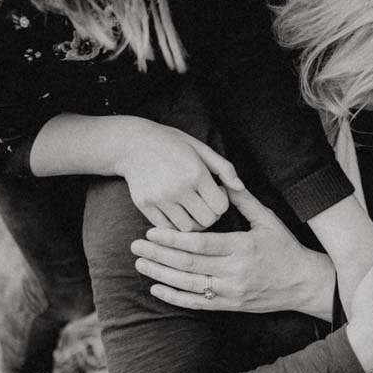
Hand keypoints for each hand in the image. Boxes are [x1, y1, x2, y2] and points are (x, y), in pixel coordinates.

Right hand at [119, 121, 242, 232]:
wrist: (132, 143)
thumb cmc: (172, 144)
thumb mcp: (201, 148)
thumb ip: (224, 168)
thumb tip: (241, 188)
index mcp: (196, 173)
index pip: (221, 206)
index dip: (222, 202)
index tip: (215, 192)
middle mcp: (178, 188)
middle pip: (207, 221)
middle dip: (210, 215)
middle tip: (204, 203)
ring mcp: (160, 199)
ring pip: (188, 229)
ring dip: (193, 223)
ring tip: (191, 208)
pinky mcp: (145, 205)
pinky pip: (167, 228)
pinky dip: (175, 225)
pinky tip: (176, 211)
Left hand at [132, 185, 332, 315]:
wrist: (304, 284)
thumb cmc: (285, 248)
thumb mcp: (268, 220)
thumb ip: (243, 201)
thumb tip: (222, 180)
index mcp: (243, 247)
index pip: (201, 244)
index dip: (174, 238)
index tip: (151, 231)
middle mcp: (235, 272)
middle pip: (189, 264)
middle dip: (159, 254)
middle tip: (134, 245)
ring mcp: (232, 292)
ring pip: (189, 285)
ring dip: (161, 274)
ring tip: (140, 263)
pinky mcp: (230, 305)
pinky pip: (198, 304)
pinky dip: (175, 297)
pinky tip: (157, 288)